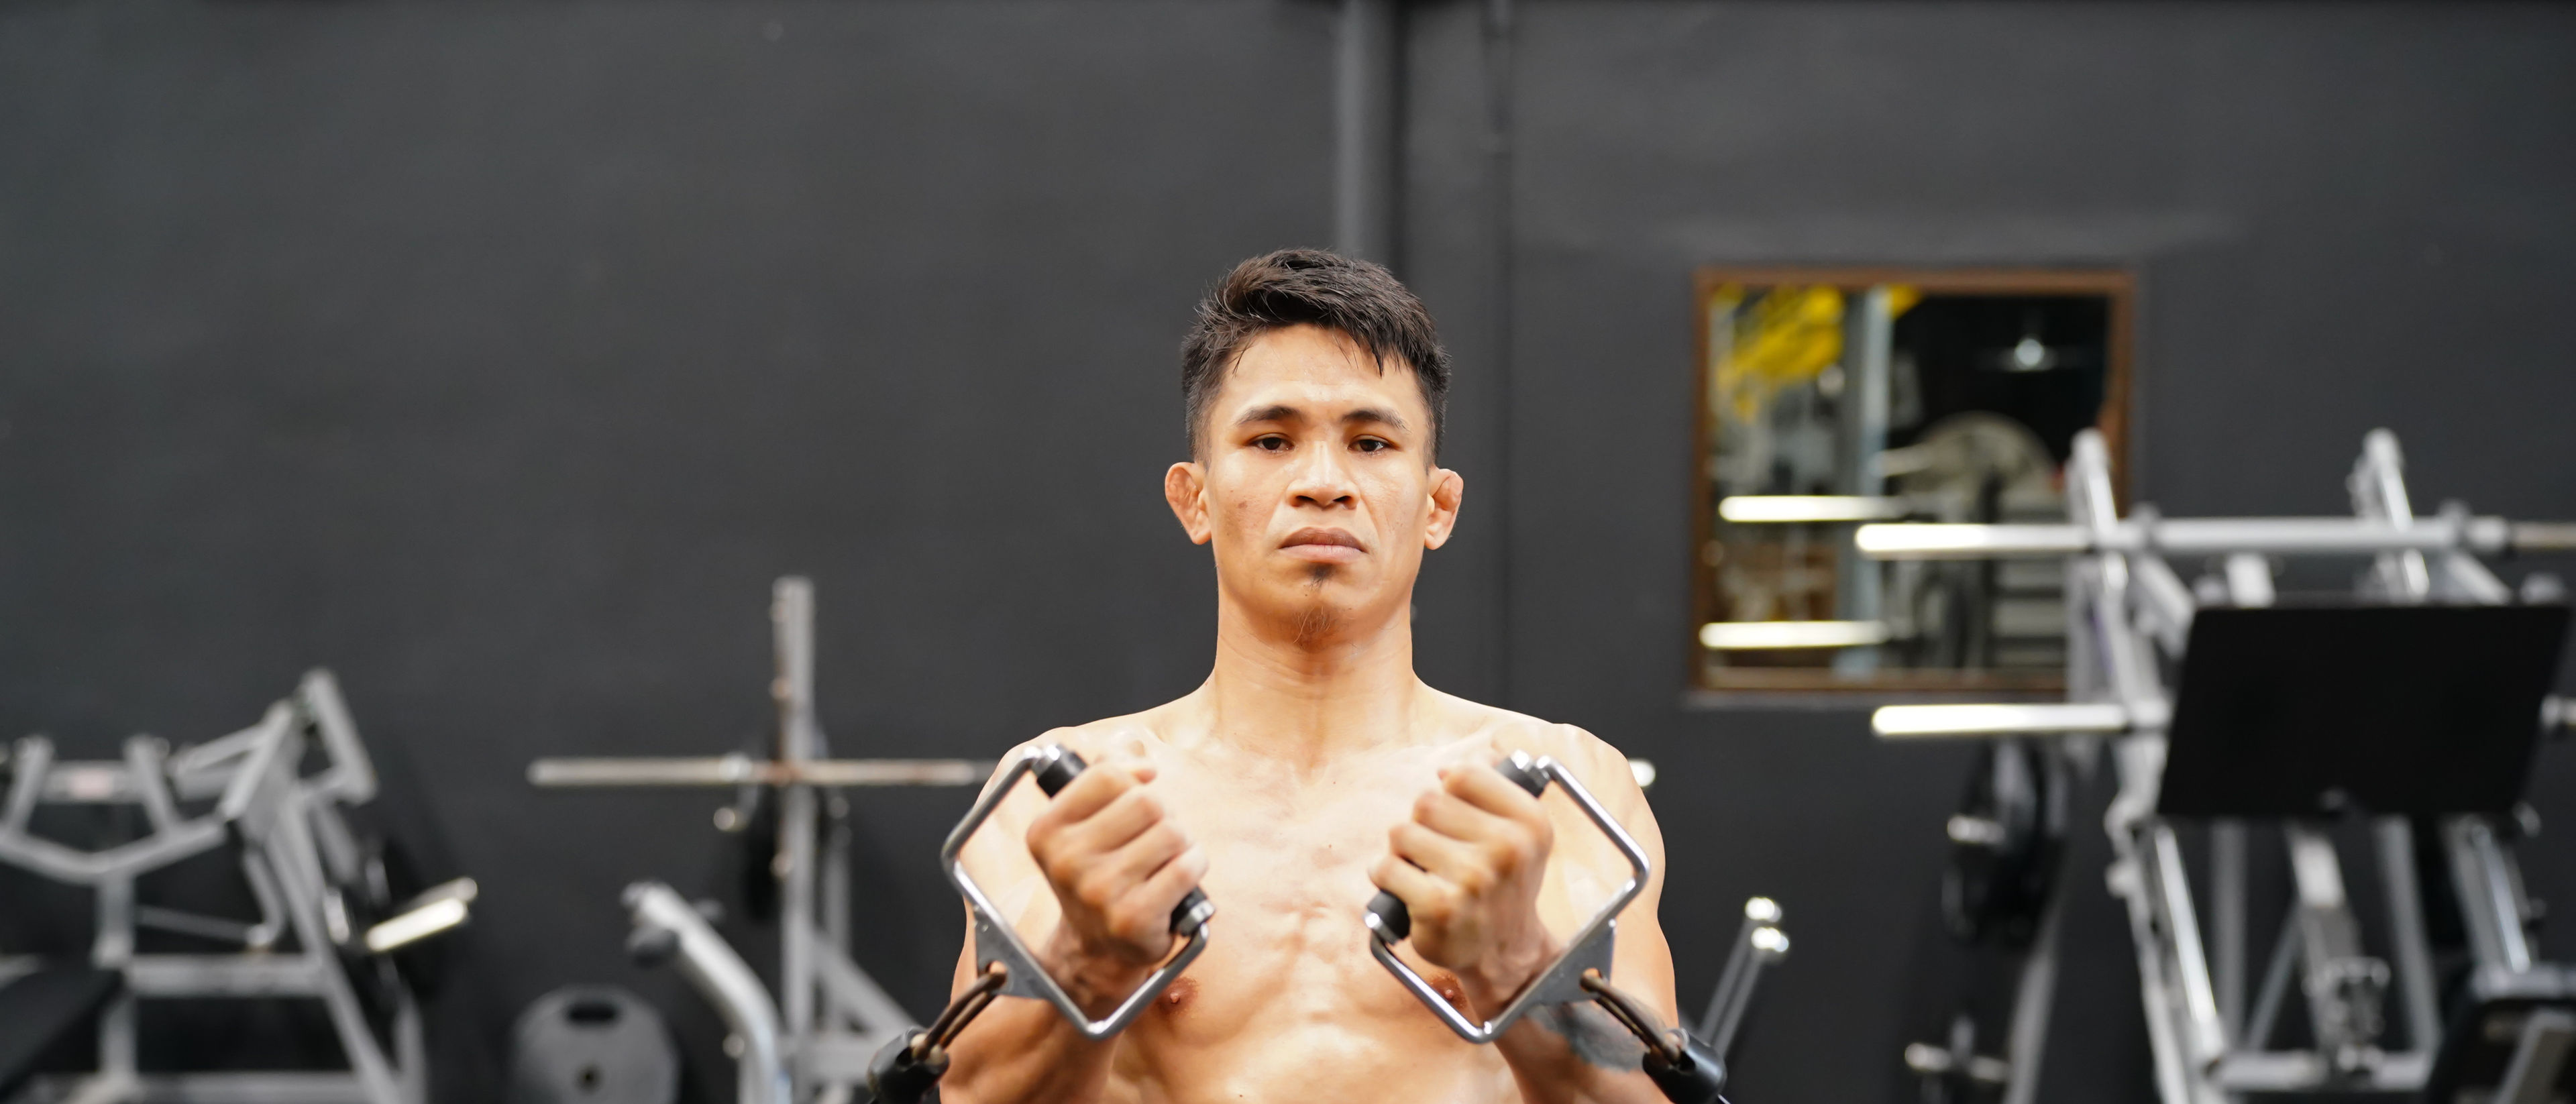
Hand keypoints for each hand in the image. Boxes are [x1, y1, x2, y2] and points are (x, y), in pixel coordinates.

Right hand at [1024, 756, 1207, 1012]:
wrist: (1098, 945)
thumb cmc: (1101, 869)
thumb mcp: (1088, 819)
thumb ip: (1105, 769)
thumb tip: (1131, 749)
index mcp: (1046, 830)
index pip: (1108, 774)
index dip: (1135, 778)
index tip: (1139, 791)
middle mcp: (1066, 862)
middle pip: (1146, 801)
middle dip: (1161, 815)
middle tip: (1150, 839)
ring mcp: (1098, 893)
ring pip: (1172, 832)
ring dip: (1180, 843)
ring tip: (1161, 861)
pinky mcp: (1133, 919)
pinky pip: (1187, 866)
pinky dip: (1193, 866)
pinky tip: (1177, 880)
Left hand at [1370, 756, 1557, 1011]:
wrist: (1503, 952)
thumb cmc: (1499, 884)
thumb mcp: (1517, 833)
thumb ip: (1487, 791)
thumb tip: (1443, 770)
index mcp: (1529, 822)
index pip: (1463, 775)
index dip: (1449, 793)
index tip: (1457, 818)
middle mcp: (1508, 848)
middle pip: (1427, 801)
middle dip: (1422, 825)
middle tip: (1439, 853)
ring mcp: (1474, 878)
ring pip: (1402, 832)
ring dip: (1403, 852)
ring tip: (1425, 872)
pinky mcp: (1440, 906)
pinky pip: (1386, 867)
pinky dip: (1387, 877)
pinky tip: (1408, 891)